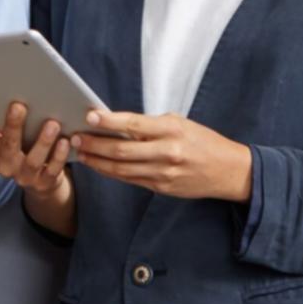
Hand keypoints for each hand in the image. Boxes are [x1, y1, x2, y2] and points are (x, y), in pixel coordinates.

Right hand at [0, 98, 71, 198]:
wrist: (39, 181)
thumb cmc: (23, 147)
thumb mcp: (9, 136)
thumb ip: (5, 119)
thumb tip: (9, 87)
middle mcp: (5, 164)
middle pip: (7, 145)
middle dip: (12, 125)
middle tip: (18, 106)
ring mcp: (24, 176)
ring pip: (33, 160)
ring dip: (43, 141)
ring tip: (52, 123)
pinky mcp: (44, 183)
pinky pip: (52, 170)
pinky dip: (59, 156)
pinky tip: (65, 141)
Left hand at [72, 110, 251, 201]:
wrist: (228, 171)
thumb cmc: (202, 141)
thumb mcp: (179, 123)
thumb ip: (150, 124)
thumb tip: (116, 123)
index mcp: (171, 130)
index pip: (133, 124)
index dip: (108, 121)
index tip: (89, 116)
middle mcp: (166, 152)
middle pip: (121, 150)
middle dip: (94, 144)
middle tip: (74, 137)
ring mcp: (162, 173)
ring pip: (120, 168)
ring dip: (96, 160)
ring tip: (79, 151)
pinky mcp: (160, 188)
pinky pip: (129, 179)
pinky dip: (110, 172)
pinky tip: (97, 164)